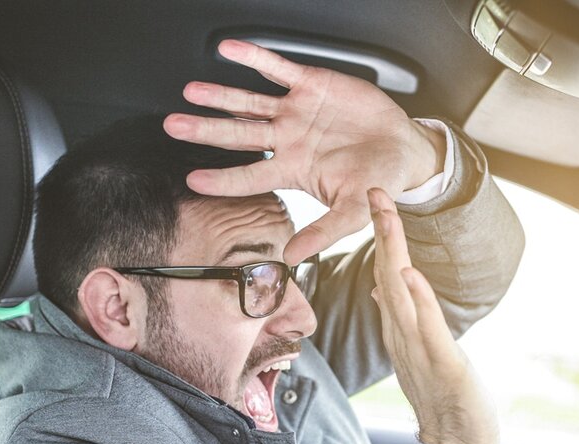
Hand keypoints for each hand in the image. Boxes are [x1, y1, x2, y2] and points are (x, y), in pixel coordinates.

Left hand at [164, 39, 445, 265]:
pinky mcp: (311, 84)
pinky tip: (229, 50)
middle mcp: (288, 139)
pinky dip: (254, 58)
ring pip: (249, 102)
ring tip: (191, 92)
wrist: (405, 149)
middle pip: (237, 135)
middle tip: (173, 127)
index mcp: (293, 170)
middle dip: (204, 131)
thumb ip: (323, 233)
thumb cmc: (379, 181)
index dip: (221, 179)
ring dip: (220, 96)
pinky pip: (276, 68)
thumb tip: (292, 257)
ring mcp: (297, 111)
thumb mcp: (354, 213)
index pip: (248, 176)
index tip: (193, 181)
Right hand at [367, 188, 498, 443]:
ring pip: (400, 296)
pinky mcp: (442, 365)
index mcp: (401, 330)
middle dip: (383, 233)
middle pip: (387, 276)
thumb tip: (385, 285)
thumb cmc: (444, 400)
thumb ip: (404, 317)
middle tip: (376, 192)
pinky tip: (409, 274)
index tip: (378, 201)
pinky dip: (418, 300)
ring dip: (393, 255)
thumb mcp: (422, 350)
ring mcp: (420, 350)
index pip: (387, 275)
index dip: (383, 238)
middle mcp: (404, 336)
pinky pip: (427, 328)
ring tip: (387, 219)